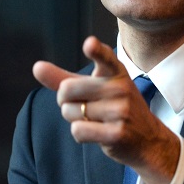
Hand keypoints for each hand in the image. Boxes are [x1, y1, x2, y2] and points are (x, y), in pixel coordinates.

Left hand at [32, 36, 179, 183]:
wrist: (148, 139)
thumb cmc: (115, 109)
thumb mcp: (94, 88)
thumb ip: (64, 78)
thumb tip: (36, 67)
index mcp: (115, 72)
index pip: (105, 58)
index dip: (96, 51)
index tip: (89, 44)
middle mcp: (120, 88)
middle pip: (67, 89)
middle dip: (65, 102)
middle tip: (85, 106)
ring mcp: (121, 111)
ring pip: (71, 112)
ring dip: (75, 119)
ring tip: (96, 120)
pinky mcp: (117, 133)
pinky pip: (78, 130)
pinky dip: (80, 134)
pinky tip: (97, 133)